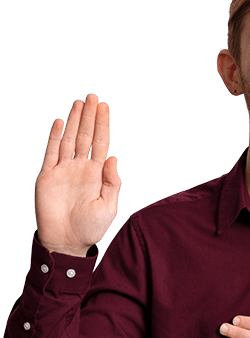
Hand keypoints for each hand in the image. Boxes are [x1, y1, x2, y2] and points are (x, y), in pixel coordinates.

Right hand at [34, 94, 120, 256]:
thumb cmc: (91, 227)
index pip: (102, 143)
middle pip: (86, 136)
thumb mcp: (109, 206)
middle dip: (90, 116)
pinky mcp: (48, 176)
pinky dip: (55, 137)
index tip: (105, 107)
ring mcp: (64, 170)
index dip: (103, 125)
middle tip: (93, 96)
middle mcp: (81, 168)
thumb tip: (114, 157)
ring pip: (69, 139)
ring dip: (75, 121)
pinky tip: (61, 122)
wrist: (67, 241)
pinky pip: (51, 152)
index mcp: (97, 174)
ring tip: (79, 102)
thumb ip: (112, 182)